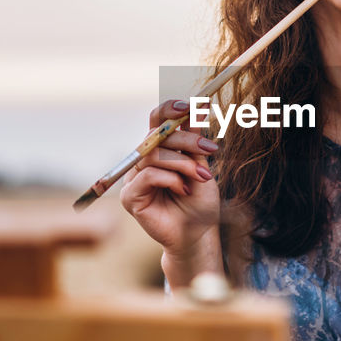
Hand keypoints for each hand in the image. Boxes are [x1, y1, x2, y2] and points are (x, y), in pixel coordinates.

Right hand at [119, 100, 221, 269]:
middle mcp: (143, 161)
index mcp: (160, 149)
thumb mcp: (201, 166)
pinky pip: (148, 176)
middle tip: (211, 149)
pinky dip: (170, 179)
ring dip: (183, 163)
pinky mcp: (130, 196)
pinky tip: (184, 190)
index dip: (170, 109)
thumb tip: (197, 108)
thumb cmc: (199, 202)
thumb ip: (195, 141)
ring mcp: (133, 178)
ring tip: (201, 178)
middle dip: (187, 139)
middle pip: (156, 135)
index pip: (157, 120)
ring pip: (153, 155)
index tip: (192, 105)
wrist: (197, 235)